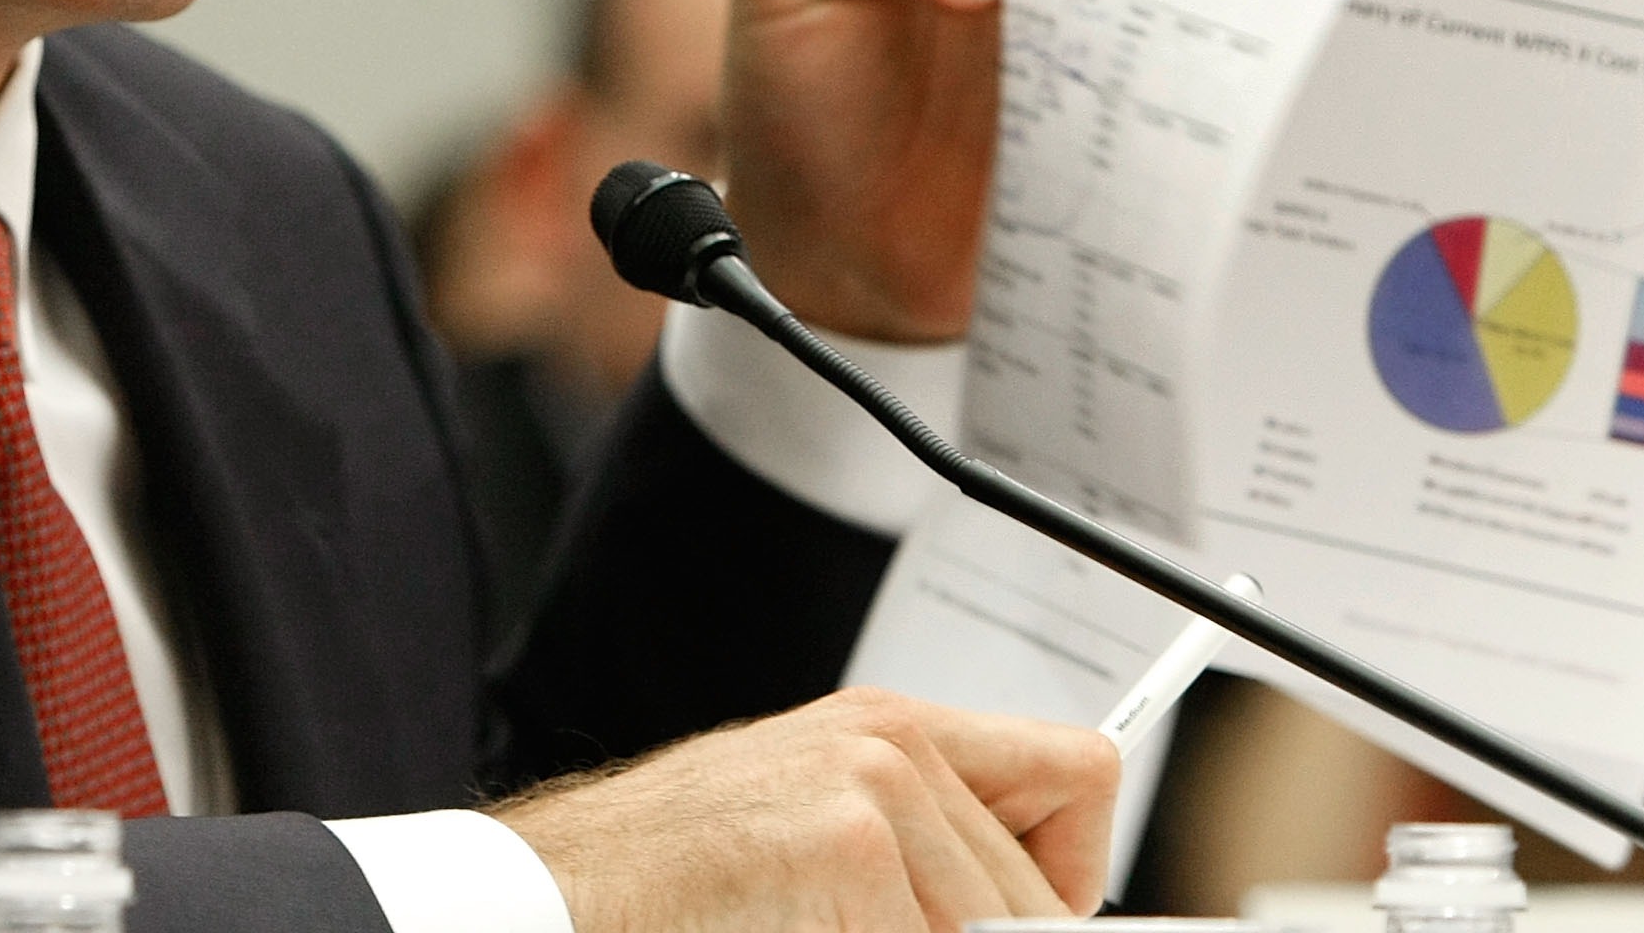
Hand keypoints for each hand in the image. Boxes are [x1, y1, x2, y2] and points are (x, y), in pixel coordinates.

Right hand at [496, 686, 1118, 931]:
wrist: (561, 891)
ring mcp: (874, 786)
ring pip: (996, 928)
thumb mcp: (823, 834)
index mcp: (897, 730)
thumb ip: (927, 854)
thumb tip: (1039, 918)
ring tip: (819, 928)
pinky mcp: (847, 847)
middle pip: (1044, 891)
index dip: (1067, 877)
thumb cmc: (676, 881)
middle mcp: (895, 742)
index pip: (1081, 774)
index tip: (1035, 926)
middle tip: (886, 932)